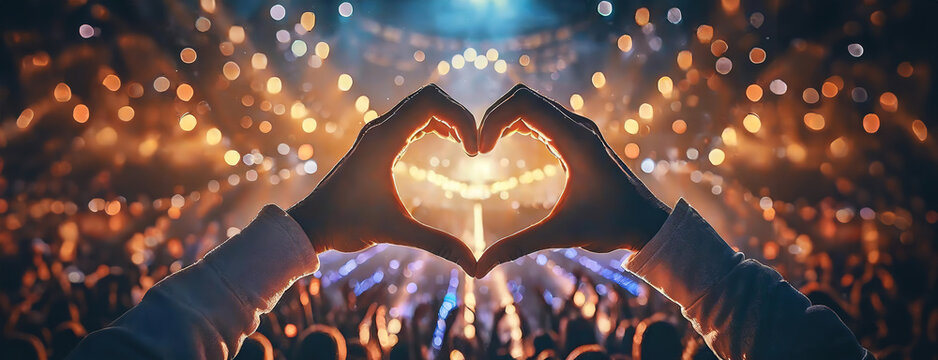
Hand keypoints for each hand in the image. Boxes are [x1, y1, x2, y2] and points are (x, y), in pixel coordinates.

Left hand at [288, 84, 477, 273]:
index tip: (474, 152)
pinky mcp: (379, 142)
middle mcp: (380, 128)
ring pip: (422, 105)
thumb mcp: (396, 232)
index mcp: (383, 139)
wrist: (312, 224)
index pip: (432, 103)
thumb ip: (438, 244)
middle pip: (430, 97)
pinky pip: (414, 118)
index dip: (461, 119)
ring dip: (449, 118)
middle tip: (475, 147)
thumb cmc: (347, 225)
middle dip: (459, 115)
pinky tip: (451, 143)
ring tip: (468, 146)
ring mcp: (379, 133)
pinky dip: (436, 124)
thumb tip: (475, 267)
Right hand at [474, 84, 670, 277]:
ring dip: (502, 119)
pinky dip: (515, 125)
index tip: (480, 152)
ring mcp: (577, 129)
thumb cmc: (611, 226)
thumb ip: (518, 247)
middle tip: (476, 149)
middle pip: (523, 97)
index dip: (493, 120)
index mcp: (576, 140)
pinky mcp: (575, 138)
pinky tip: (500, 145)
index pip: (524, 104)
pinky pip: (538, 118)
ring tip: (483, 147)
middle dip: (493, 116)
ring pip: (530, 104)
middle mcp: (577, 126)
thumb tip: (479, 269)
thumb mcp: (561, 235)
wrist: (647, 223)